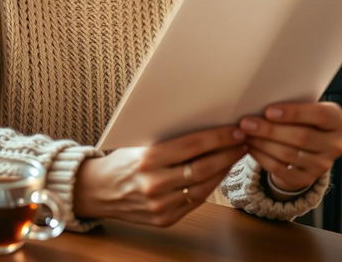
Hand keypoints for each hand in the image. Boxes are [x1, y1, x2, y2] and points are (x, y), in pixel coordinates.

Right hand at [73, 126, 247, 225]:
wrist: (98, 191)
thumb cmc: (121, 160)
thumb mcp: (138, 142)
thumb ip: (167, 139)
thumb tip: (202, 123)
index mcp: (147, 158)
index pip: (192, 145)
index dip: (218, 137)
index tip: (235, 129)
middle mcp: (154, 183)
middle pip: (203, 167)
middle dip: (228, 152)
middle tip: (243, 140)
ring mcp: (160, 205)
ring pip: (204, 187)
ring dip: (224, 170)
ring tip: (236, 155)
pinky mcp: (165, 219)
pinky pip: (196, 201)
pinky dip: (211, 186)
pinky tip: (219, 173)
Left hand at [239, 101, 341, 193]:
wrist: (307, 144)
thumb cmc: (302, 117)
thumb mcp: (305, 106)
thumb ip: (292, 103)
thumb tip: (260, 100)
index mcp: (338, 120)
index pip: (320, 115)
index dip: (294, 113)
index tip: (269, 111)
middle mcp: (335, 144)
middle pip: (301, 137)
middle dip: (270, 130)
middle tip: (247, 123)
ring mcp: (323, 164)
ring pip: (289, 154)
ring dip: (262, 143)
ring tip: (245, 134)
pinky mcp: (307, 179)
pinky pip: (281, 170)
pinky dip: (262, 158)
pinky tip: (250, 147)